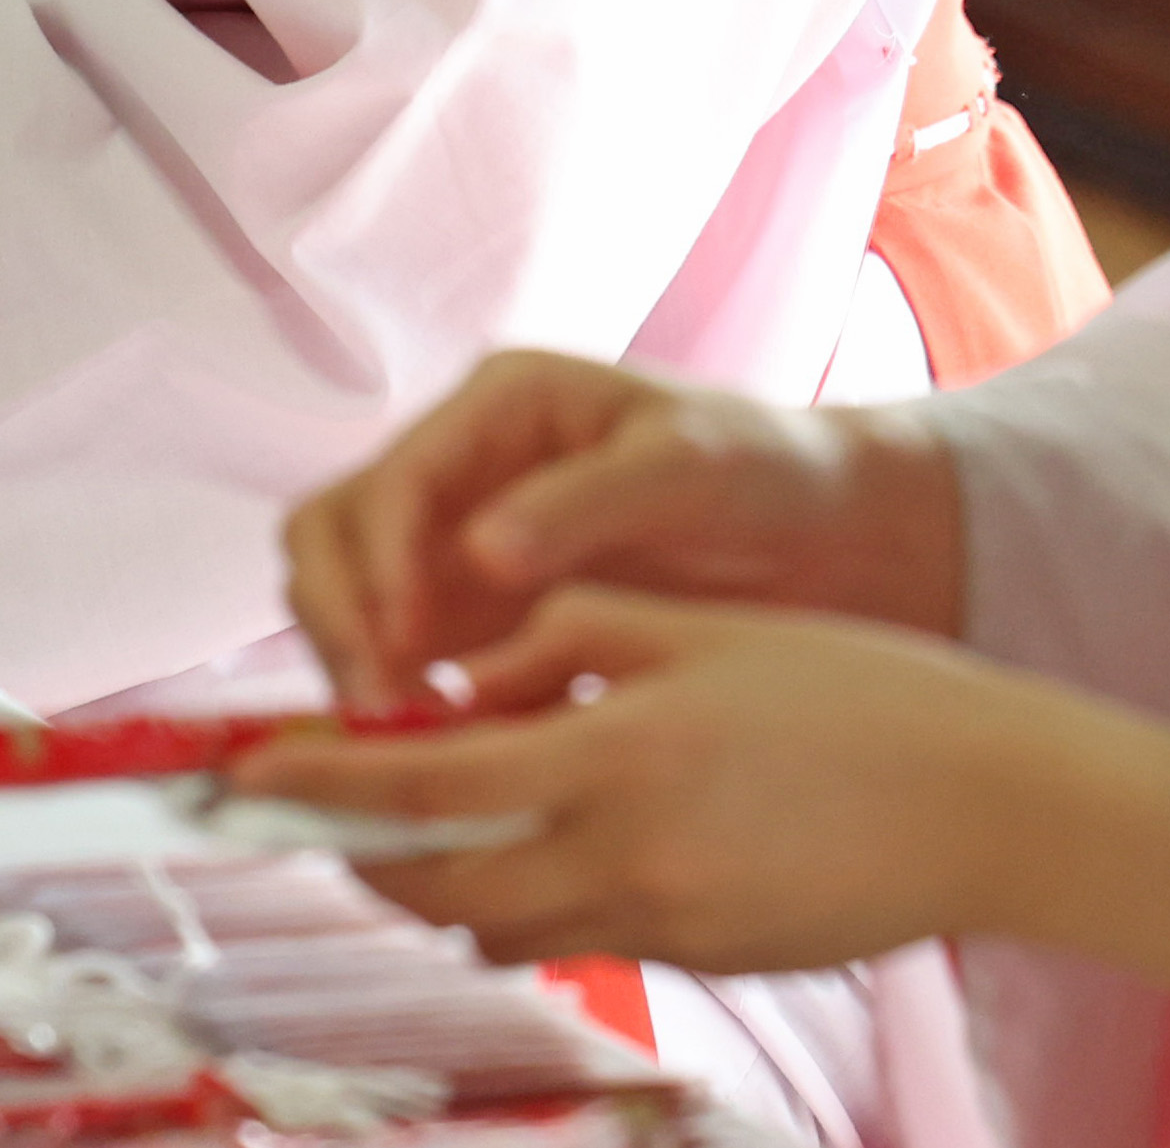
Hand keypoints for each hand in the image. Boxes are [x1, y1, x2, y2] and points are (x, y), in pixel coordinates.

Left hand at [226, 586, 1169, 1005]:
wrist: (993, 805)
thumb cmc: (858, 692)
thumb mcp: (696, 630)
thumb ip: (567, 642)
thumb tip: (472, 673)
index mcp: (611, 754)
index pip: (418, 785)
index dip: (319, 786)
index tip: (248, 776)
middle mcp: (621, 855)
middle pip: (435, 887)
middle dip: (367, 852)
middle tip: (335, 803)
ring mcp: (663, 924)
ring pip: (498, 929)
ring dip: (450, 882)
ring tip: (448, 814)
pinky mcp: (702, 959)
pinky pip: (582, 936)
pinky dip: (541, 895)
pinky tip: (572, 833)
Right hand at [281, 348, 963, 712]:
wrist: (836, 544)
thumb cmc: (769, 477)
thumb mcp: (693, 466)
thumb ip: (588, 500)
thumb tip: (479, 554)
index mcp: (499, 409)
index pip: (388, 482)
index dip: (375, 568)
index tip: (402, 650)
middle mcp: (461, 473)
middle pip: (333, 538)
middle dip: (339, 622)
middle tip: (380, 712)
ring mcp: (463, 550)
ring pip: (352, 605)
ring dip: (361, 671)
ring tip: (415, 747)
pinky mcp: (485, 623)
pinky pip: (411, 667)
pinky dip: (412, 712)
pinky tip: (462, 762)